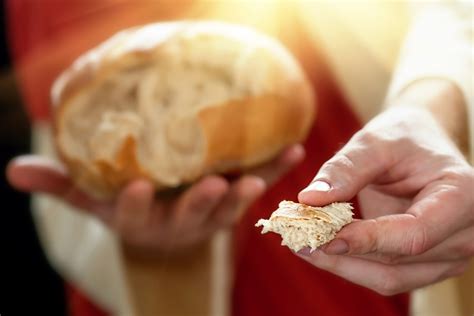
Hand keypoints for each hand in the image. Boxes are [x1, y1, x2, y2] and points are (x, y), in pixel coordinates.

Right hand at [7, 144, 304, 253]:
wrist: (163, 223)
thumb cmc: (127, 204)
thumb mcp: (91, 196)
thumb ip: (60, 184)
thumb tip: (12, 171)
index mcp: (142, 219)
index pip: (134, 216)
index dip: (135, 205)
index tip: (137, 187)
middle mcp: (178, 222)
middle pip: (189, 217)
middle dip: (199, 203)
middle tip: (211, 186)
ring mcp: (210, 214)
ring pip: (226, 208)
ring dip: (242, 194)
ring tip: (256, 179)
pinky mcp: (233, 199)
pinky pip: (255, 185)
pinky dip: (274, 170)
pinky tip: (293, 150)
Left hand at [297, 106, 473, 294]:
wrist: (421, 145)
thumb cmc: (404, 137)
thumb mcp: (376, 141)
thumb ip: (345, 169)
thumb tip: (309, 199)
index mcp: (462, 196)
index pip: (414, 234)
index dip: (367, 240)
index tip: (323, 236)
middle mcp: (464, 233)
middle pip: (398, 261)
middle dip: (343, 255)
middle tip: (295, 239)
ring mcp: (448, 254)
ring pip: (390, 277)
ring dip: (342, 266)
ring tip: (301, 245)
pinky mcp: (427, 263)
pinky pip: (386, 275)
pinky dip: (351, 264)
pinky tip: (320, 248)